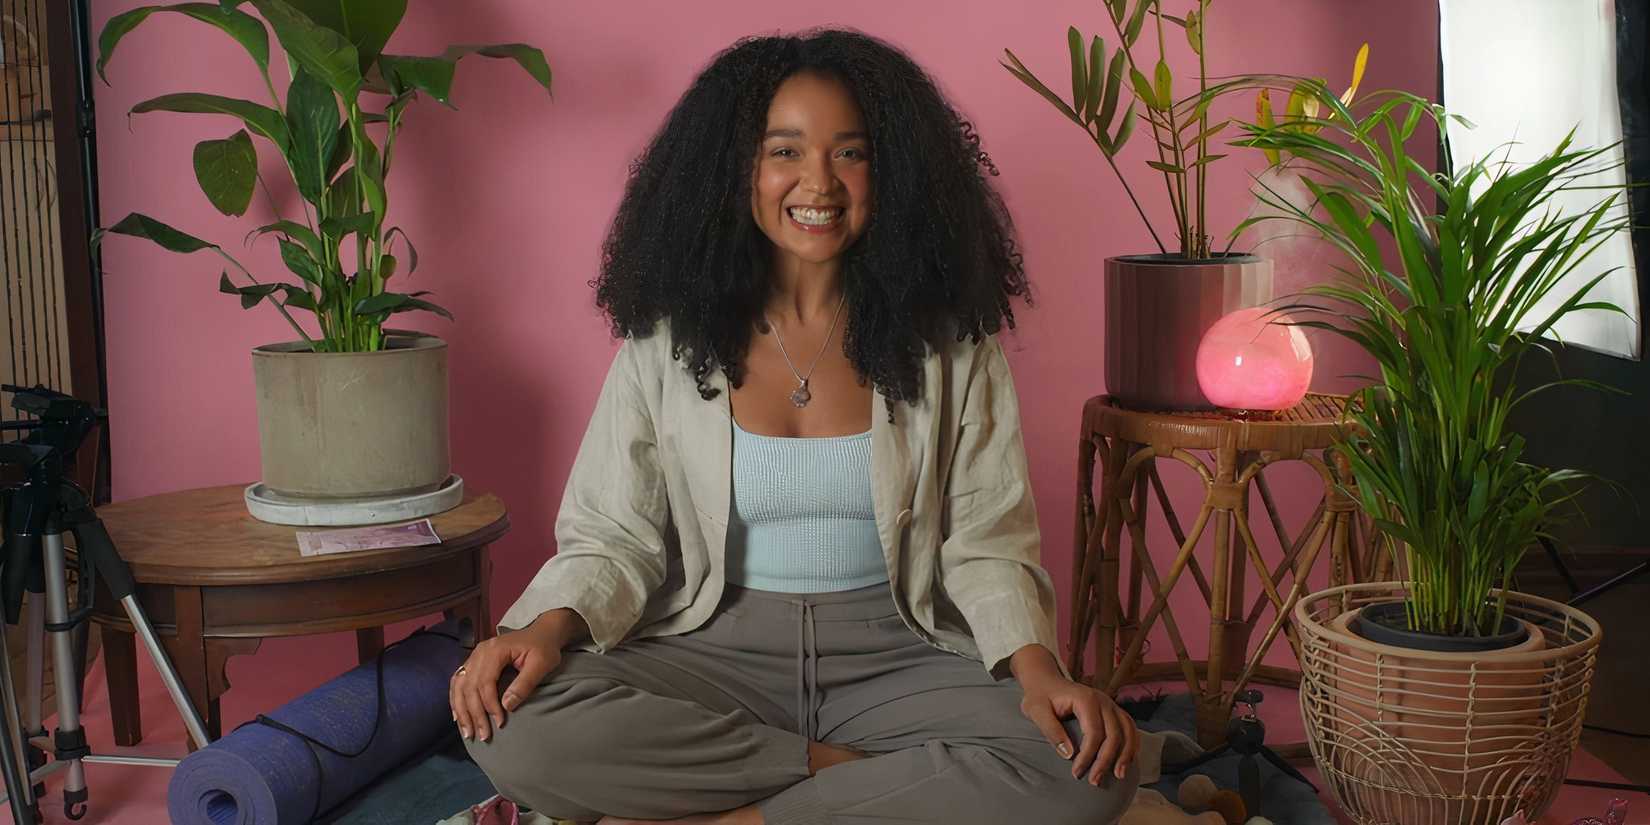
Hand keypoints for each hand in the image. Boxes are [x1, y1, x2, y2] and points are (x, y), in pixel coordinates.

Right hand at [448, 610, 575, 742]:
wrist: (542, 633)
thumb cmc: (544, 648)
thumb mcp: (542, 664)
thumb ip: (524, 683)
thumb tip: (507, 706)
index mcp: (495, 650)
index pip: (485, 682)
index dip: (490, 705)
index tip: (500, 723)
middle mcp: (479, 652)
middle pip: (469, 687)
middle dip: (474, 714)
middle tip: (482, 736)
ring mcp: (474, 656)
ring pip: (459, 686)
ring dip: (462, 711)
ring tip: (468, 732)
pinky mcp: (474, 662)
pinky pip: (458, 682)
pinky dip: (456, 700)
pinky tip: (458, 717)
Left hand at [1010, 646, 1138, 783]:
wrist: (1046, 681)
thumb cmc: (1040, 697)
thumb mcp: (1036, 711)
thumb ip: (1051, 730)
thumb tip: (1069, 754)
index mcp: (1085, 699)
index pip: (1094, 732)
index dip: (1088, 756)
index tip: (1076, 773)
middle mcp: (1103, 701)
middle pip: (1114, 734)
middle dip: (1106, 761)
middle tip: (1095, 781)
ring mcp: (1110, 704)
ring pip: (1127, 731)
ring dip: (1125, 754)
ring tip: (1119, 775)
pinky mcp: (1113, 710)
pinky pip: (1129, 727)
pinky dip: (1132, 744)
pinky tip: (1129, 760)